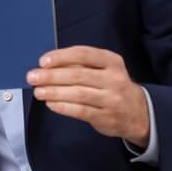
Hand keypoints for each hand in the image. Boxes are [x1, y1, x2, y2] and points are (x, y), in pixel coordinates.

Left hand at [28, 46, 149, 146]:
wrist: (138, 112)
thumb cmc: (111, 86)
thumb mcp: (104, 69)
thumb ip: (80, 65)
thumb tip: (47, 66)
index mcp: (112, 61)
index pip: (83, 54)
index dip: (61, 56)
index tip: (43, 61)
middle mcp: (114, 79)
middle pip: (78, 75)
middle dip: (51, 76)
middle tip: (33, 77)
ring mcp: (112, 99)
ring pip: (78, 94)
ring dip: (54, 92)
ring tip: (38, 92)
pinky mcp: (107, 117)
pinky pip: (81, 111)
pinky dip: (63, 107)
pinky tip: (51, 104)